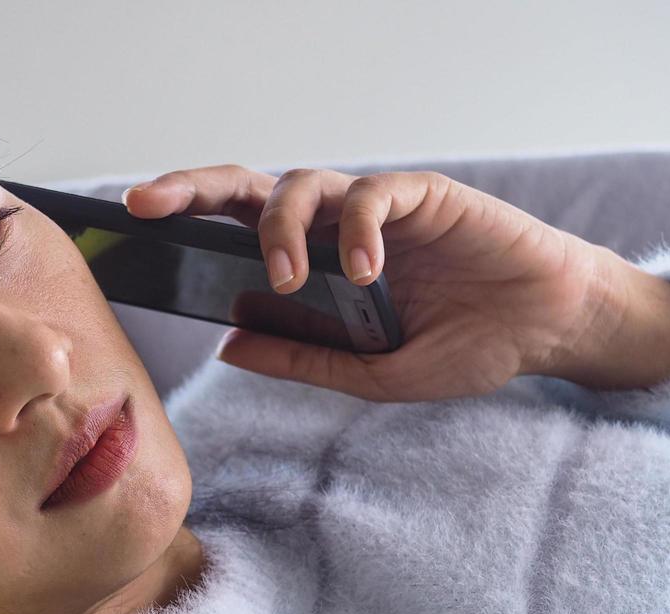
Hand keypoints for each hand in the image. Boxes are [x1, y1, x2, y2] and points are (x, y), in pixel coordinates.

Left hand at [123, 165, 627, 401]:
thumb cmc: (462, 347)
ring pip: (304, 184)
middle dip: (191, 188)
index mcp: (312, 265)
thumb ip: (302, 358)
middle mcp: (331, 228)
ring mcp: (373, 209)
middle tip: (148, 203)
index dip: (183, 224)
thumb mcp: (369, 373)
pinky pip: (372, 194)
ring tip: (292, 278)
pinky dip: (358, 228)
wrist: (542, 331)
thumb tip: (228, 344)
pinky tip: (367, 269)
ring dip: (284, 229)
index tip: (127, 230)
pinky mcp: (422, 195)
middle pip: (247, 189)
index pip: (232, 232)